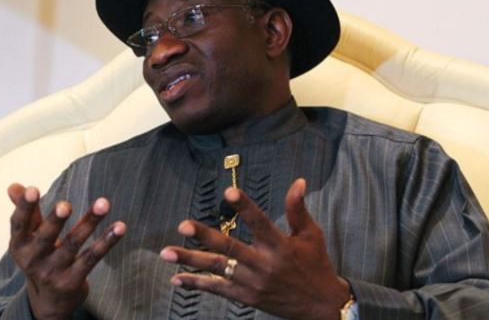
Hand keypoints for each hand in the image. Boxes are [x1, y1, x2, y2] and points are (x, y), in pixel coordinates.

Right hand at [7, 183, 125, 319]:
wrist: (49, 301)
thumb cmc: (41, 257)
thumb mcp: (29, 238)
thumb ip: (28, 212)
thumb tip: (15, 185)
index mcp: (19, 245)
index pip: (19, 224)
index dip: (25, 207)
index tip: (33, 189)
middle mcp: (33, 260)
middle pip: (46, 236)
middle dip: (56, 220)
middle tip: (66, 205)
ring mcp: (54, 271)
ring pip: (73, 244)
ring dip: (90, 222)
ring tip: (103, 203)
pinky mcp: (73, 280)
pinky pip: (92, 257)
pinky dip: (107, 241)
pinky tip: (120, 226)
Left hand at [160, 178, 350, 319]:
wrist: (321, 306)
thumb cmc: (316, 264)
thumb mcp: (311, 234)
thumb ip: (298, 208)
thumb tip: (298, 181)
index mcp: (280, 246)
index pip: (260, 222)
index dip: (245, 207)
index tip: (229, 192)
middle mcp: (264, 265)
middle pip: (231, 248)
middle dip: (205, 237)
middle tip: (183, 226)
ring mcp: (253, 283)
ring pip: (218, 269)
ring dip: (191, 261)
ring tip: (166, 253)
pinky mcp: (247, 297)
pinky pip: (218, 289)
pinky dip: (197, 284)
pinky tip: (176, 279)